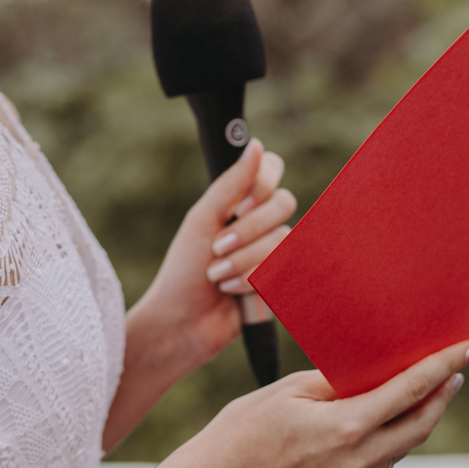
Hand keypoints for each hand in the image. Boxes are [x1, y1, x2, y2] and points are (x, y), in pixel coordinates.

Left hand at [140, 139, 296, 369]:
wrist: (182, 323)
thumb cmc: (184, 270)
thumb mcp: (203, 220)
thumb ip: (232, 183)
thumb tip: (256, 144)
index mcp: (240, 200)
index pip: (273, 169)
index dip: (262, 185)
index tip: (237, 206)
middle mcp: (261, 221)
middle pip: (284, 203)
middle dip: (247, 232)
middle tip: (216, 249)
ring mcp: (273, 250)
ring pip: (283, 240)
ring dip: (244, 263)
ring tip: (218, 278)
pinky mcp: (283, 279)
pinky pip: (287, 269)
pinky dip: (253, 283)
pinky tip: (233, 294)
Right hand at [165, 339, 468, 467]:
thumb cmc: (236, 435)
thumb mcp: (285, 392)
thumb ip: (332, 383)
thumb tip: (362, 376)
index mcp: (345, 428)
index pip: (410, 390)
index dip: (444, 366)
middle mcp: (355, 457)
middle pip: (419, 423)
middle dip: (444, 393)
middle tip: (458, 365)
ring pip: (403, 443)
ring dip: (423, 414)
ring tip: (432, 386)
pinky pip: (380, 455)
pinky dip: (396, 431)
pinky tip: (389, 413)